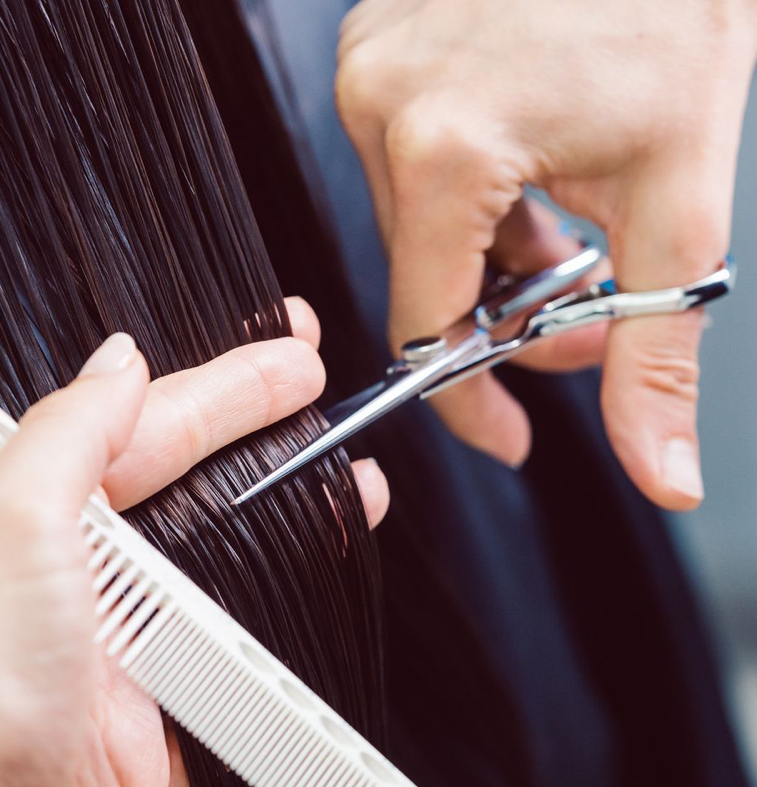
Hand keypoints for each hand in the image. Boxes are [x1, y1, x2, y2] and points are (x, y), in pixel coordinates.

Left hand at [0, 303, 386, 786]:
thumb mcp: (5, 529)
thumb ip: (65, 434)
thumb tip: (114, 362)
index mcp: (24, 523)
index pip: (139, 432)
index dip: (220, 392)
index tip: (287, 363)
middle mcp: (65, 582)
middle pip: (186, 490)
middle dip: (258, 439)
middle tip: (318, 396)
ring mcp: (111, 653)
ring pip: (217, 568)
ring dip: (283, 529)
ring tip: (343, 493)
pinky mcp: (147, 723)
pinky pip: (226, 661)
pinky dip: (271, 628)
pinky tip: (305, 593)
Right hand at [337, 0, 756, 507]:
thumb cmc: (679, 5)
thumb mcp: (680, 202)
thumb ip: (658, 358)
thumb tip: (662, 475)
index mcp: (444, 148)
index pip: (425, 328)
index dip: (468, 399)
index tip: (507, 429)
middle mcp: (383, 105)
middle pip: (422, 278)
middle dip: (502, 316)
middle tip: (576, 313)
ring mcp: (372, 68)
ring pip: (415, 225)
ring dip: (489, 255)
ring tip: (566, 227)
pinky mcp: (379, 48)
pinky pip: (409, 164)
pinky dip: (469, 196)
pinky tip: (531, 172)